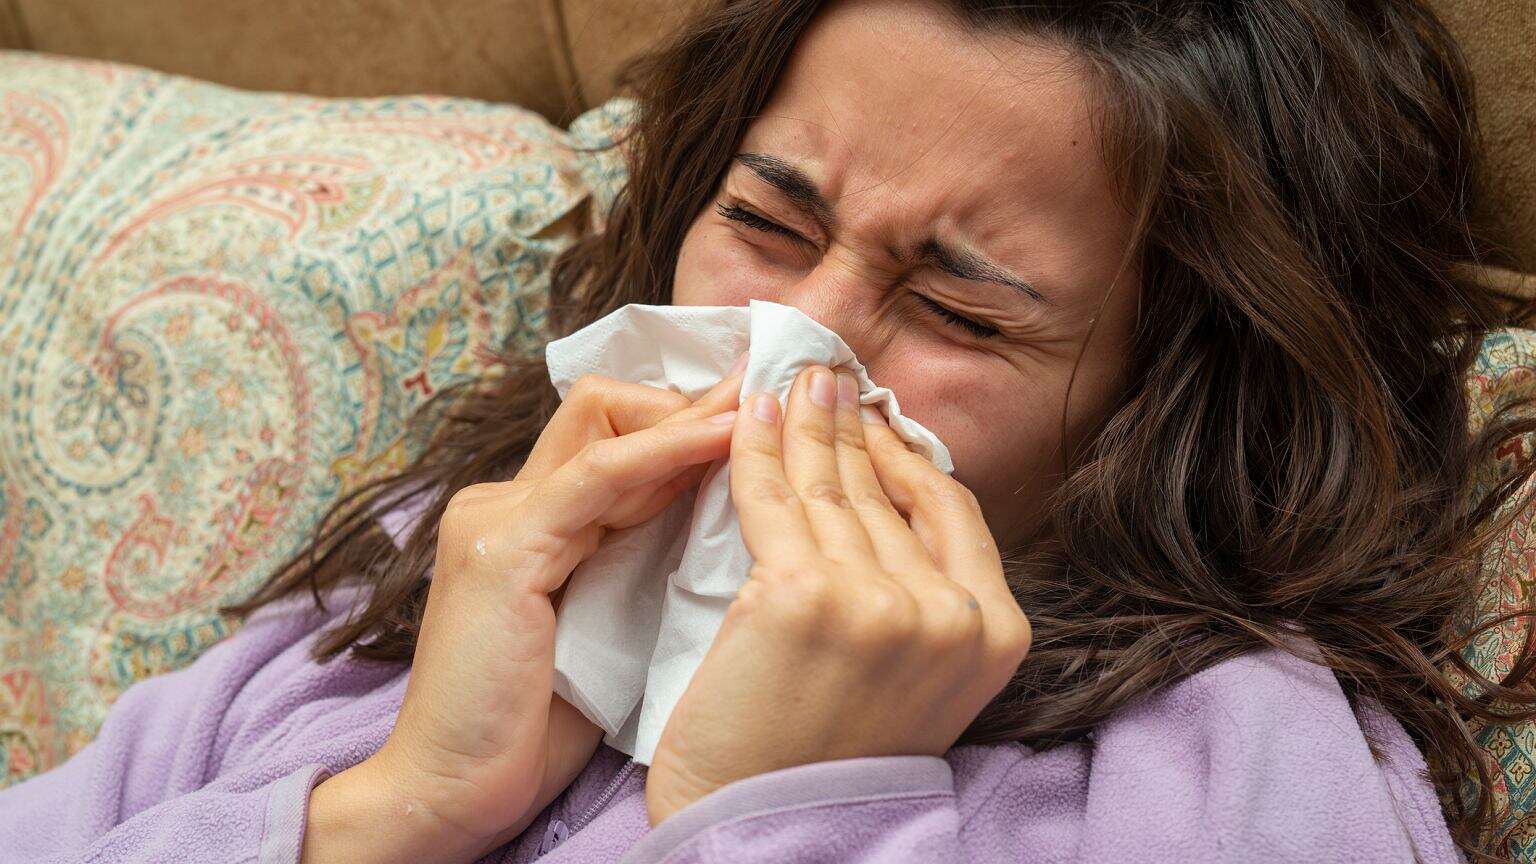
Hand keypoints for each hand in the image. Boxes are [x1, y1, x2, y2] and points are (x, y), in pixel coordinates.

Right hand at [304, 358, 746, 863]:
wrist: (451, 792)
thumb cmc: (534, 727)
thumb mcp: (605, 624)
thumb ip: (638, 563)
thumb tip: (721, 522)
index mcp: (525, 522)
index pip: (608, 435)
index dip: (684, 421)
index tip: (760, 417)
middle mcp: (501, 503)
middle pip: (605, 410)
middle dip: (691, 401)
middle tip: (767, 395)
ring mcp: (495, 519)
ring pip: (604, 426)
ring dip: (692, 413)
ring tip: (761, 399)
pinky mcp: (501, 549)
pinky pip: (597, 476)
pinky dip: (666, 450)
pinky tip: (725, 438)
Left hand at [644, 365, 1031, 825]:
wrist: (759, 830)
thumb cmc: (825, 759)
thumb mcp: (917, 679)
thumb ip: (923, 595)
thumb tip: (887, 490)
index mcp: (995, 633)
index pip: (948, 510)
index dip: (901, 456)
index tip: (867, 420)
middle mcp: (949, 614)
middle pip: (888, 490)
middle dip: (846, 425)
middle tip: (821, 373)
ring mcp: (880, 604)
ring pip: (830, 488)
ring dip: (801, 422)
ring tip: (784, 381)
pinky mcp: (803, 598)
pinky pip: (772, 501)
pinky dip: (752, 449)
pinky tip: (745, 413)